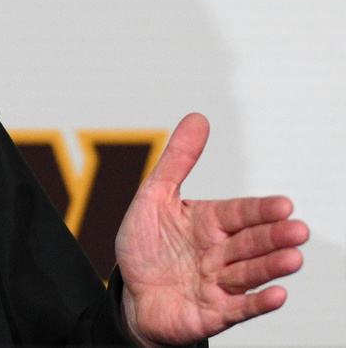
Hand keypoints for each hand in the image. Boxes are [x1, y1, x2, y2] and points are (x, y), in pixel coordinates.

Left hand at [115, 113, 308, 346]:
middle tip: (298, 230)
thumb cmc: (145, 247)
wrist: (131, 297)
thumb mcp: (153, 198)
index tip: (284, 204)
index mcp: (209, 223)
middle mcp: (220, 252)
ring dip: (272, 266)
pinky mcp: (214, 313)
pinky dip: (258, 302)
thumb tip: (198, 118)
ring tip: (293, 258)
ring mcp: (219, 284)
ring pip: (250, 272)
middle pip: (251, 242)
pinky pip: (239, 308)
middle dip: (274, 236)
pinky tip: (277, 294)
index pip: (240, 213)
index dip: (260, 210)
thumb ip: (177, 160)